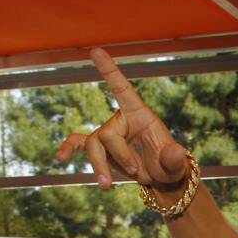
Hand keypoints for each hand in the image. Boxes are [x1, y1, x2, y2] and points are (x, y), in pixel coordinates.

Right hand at [56, 49, 188, 196]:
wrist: (160, 179)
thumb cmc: (169, 166)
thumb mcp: (176, 164)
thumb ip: (175, 158)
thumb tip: (176, 151)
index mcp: (140, 114)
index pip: (122, 89)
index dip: (109, 70)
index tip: (95, 51)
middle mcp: (121, 121)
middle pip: (106, 135)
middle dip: (120, 157)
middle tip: (136, 173)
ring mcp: (108, 134)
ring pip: (93, 146)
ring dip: (100, 166)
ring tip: (107, 186)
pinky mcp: (100, 148)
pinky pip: (79, 143)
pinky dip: (68, 149)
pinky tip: (61, 158)